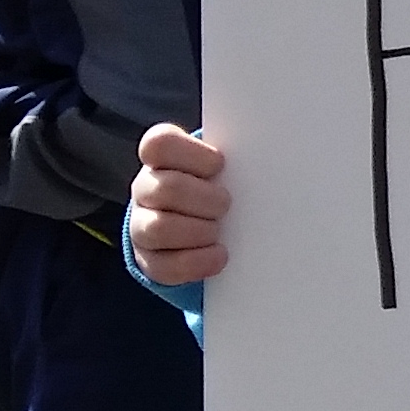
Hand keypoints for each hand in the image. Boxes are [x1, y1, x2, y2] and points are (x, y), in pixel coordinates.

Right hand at [130, 124, 227, 287]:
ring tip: (218, 231)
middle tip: (226, 204)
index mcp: (161, 159)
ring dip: (199, 231)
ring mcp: (142, 225)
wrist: (202, 224)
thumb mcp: (221, 167)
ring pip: (159, 229)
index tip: (220, 164)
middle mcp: (145, 189)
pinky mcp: (149, 260)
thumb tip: (267, 159)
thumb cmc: (217, 187)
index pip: (159, 144)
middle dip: (206, 199)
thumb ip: (233, 159)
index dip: (193, 154)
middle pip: (165, 189)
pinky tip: (219, 255)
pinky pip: (165, 266)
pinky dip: (197, 262)